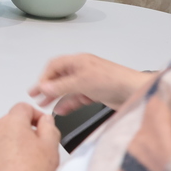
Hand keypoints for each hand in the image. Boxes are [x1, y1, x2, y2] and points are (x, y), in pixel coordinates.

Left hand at [0, 103, 59, 170]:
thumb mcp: (50, 148)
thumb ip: (49, 127)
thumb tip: (44, 120)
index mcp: (11, 122)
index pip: (23, 108)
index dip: (35, 116)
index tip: (43, 128)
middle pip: (10, 123)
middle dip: (23, 133)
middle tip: (36, 151)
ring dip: (10, 146)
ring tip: (22, 166)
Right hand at [28, 53, 153, 115]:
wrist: (135, 92)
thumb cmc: (112, 81)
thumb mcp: (82, 82)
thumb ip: (61, 86)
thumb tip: (43, 87)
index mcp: (78, 61)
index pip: (54, 66)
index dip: (44, 77)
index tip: (37, 89)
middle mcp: (82, 69)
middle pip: (59, 77)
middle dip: (47, 87)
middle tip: (35, 96)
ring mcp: (89, 82)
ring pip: (67, 89)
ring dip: (56, 97)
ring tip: (45, 105)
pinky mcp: (95, 93)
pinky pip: (77, 98)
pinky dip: (68, 103)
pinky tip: (61, 110)